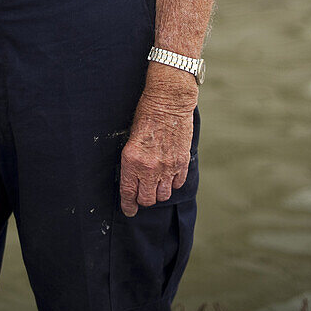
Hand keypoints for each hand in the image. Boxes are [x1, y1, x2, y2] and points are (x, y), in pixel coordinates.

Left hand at [119, 86, 194, 217]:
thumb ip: (133, 160)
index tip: (129, 210)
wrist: (169, 101)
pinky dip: (173, 183)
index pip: (128, 193)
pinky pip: (177, 184)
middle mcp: (149, 167)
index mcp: (132, 160)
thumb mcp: (131, 137)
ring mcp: (167, 167)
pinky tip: (169, 175)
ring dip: (158, 192)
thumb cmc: (147, 114)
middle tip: (142, 195)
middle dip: (143, 199)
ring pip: (163, 195)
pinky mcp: (182, 163)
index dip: (128, 205)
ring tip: (156, 183)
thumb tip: (134, 178)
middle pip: (147, 200)